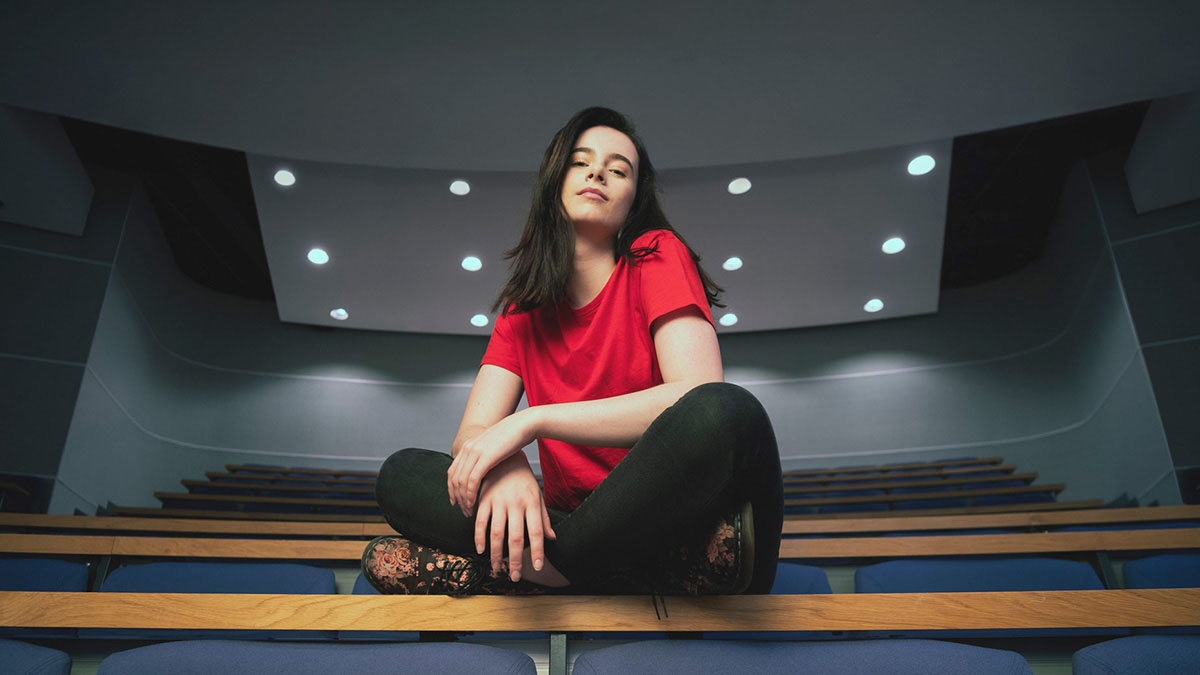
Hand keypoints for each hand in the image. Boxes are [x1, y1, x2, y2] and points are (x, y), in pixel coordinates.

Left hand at [448, 410, 536, 515]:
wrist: (524, 425)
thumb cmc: (514, 438)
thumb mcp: (494, 447)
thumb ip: (486, 457)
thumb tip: (485, 470)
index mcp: (468, 446)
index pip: (452, 472)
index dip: (451, 489)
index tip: (456, 502)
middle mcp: (468, 448)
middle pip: (454, 479)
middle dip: (457, 498)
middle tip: (463, 511)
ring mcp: (475, 452)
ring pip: (461, 481)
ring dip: (463, 499)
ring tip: (468, 511)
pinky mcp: (486, 458)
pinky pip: (472, 480)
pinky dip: (470, 494)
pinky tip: (473, 503)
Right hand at [473, 453, 556, 580]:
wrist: (505, 456)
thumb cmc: (524, 480)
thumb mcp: (537, 496)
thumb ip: (543, 518)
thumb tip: (551, 539)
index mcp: (532, 503)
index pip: (537, 532)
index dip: (537, 551)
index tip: (537, 567)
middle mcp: (516, 503)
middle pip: (516, 537)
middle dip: (516, 560)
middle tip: (515, 577)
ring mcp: (499, 501)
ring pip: (497, 533)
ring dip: (496, 554)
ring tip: (498, 569)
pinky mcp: (484, 499)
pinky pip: (480, 521)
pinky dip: (479, 538)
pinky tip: (481, 550)